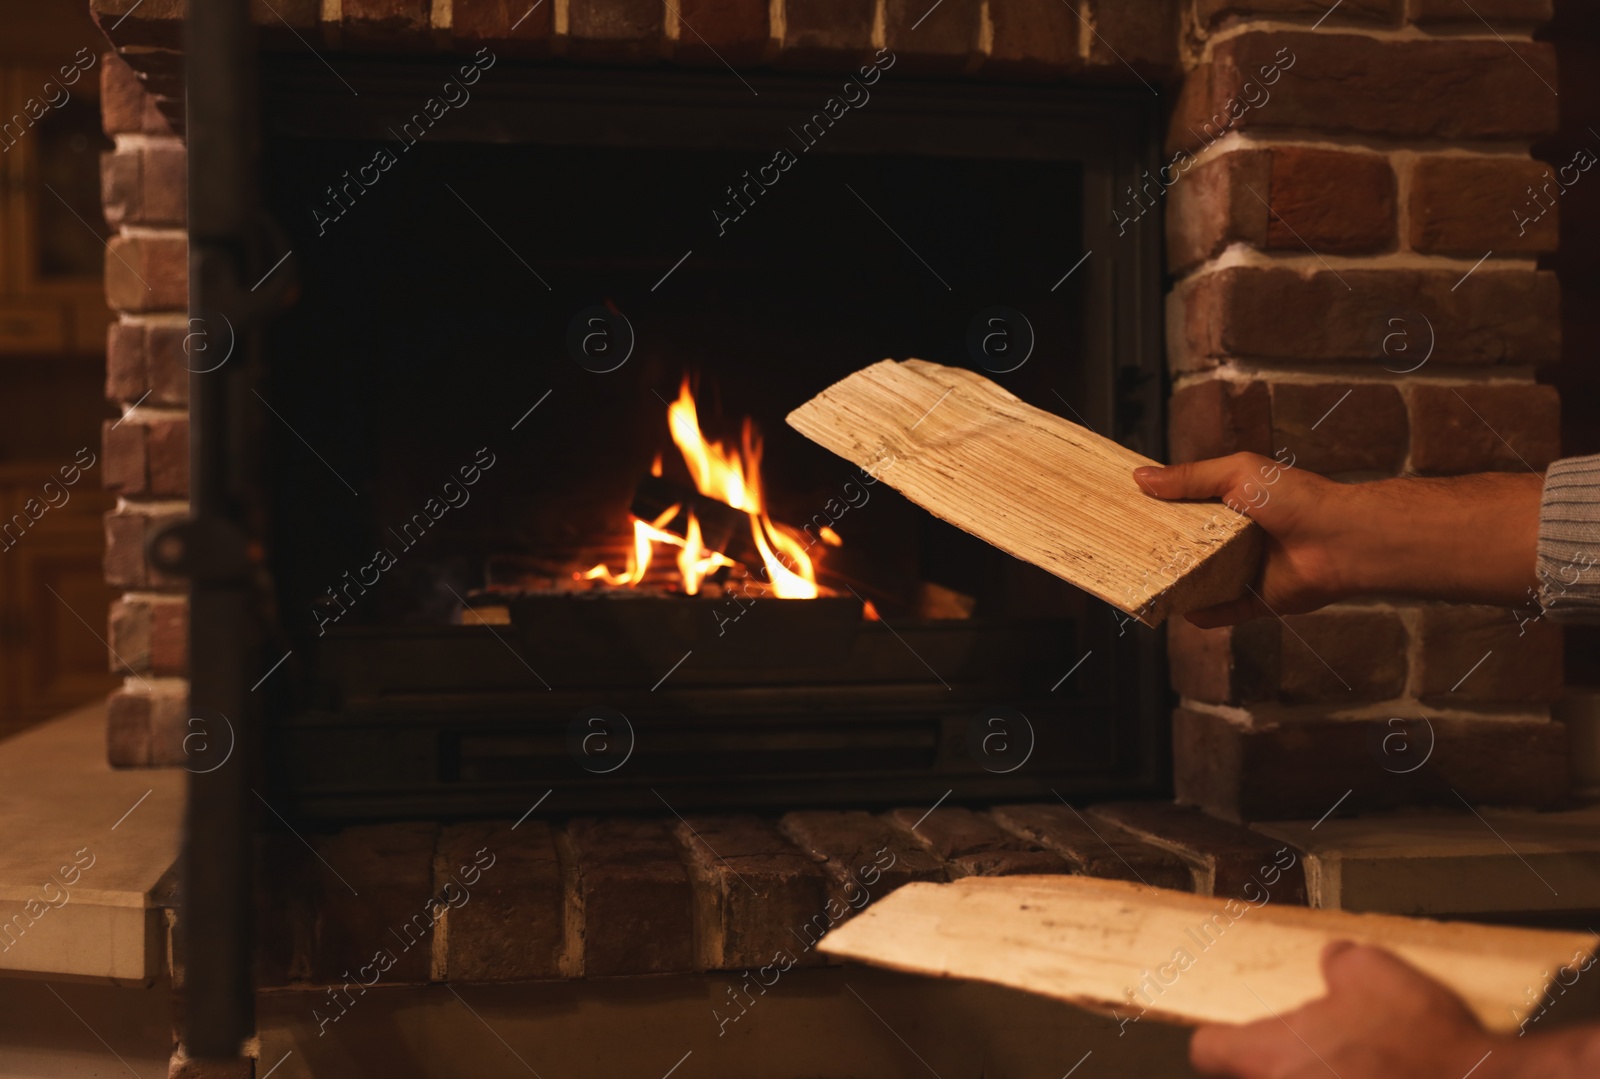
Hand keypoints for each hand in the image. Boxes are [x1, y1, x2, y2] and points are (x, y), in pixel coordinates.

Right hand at [1133, 452, 1352, 627]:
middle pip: (1190, 547)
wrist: (1340, 538)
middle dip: (1162, 551)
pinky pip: (1225, 611)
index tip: (1127, 515)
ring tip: (1147, 585)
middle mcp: (1237, 538)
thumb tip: (1140, 478)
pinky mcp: (1258, 600)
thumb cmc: (1294, 497)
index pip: (1187, 508)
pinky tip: (1183, 612)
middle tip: (1127, 554)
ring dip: (1180, 584)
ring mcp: (1247, 570)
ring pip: (1203, 581)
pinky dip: (1205, 614)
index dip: (1159, 512)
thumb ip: (1190, 477)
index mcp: (1232, 504)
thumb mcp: (1236, 473)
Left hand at [1190, 942, 1499, 1078]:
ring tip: (1357, 1065)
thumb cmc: (1425, 1045)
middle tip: (1316, 1050)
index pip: (1208, 1049)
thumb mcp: (1373, 971)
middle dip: (1282, 1063)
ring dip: (1317, 1074)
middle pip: (1254, 1077)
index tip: (1231, 1033)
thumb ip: (1338, 963)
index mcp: (1272, 1053)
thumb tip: (1335, 960)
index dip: (1221, 1038)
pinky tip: (1384, 1074)